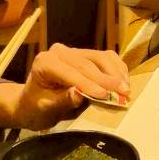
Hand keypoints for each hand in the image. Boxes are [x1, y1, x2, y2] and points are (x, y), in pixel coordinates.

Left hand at [0, 43, 130, 131]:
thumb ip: (62, 100)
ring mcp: (73, 51)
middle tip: (123, 93)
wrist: (33, 103)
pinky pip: (103, 57)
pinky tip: (123, 79)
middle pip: (87, 62)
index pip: (71, 72)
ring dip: (115, 72)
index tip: (104, 96)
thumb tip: (80, 94)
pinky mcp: (84, 55)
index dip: (89, 84)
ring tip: (126, 88)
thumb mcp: (46, 108)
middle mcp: (59, 51)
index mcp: (45, 62)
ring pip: (99, 57)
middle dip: (106, 79)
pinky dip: (115, 67)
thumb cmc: (36, 107)